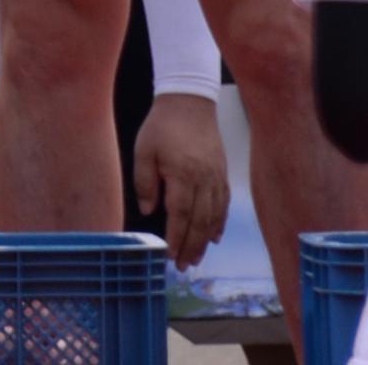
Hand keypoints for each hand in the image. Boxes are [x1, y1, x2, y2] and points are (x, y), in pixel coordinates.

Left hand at [131, 91, 232, 267]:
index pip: (180, 215)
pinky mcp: (221, 172)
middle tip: (184, 267)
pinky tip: (214, 236)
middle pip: (199, 222)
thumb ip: (145, 182)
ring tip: (197, 257)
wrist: (189, 101)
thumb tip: (149, 211)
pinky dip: (219, 222)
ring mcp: (216, 177)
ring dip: (205, 240)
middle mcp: (204, 180)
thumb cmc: (162, 125)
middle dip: (192, 247)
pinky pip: (223, 204)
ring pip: (213, 216)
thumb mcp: (144, 150)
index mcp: (183, 175)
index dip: (176, 238)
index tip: (171, 256)